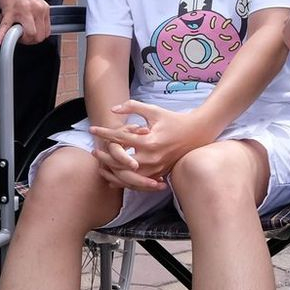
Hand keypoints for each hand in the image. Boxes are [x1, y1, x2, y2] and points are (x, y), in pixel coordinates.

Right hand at [0, 0, 50, 45]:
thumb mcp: (33, 2)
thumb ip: (35, 15)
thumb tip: (31, 31)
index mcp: (43, 8)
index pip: (46, 32)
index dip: (36, 38)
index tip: (27, 36)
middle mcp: (36, 9)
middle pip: (38, 36)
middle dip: (28, 41)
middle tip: (19, 37)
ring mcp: (24, 10)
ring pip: (29, 34)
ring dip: (19, 39)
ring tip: (12, 34)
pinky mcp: (9, 9)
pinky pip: (6, 26)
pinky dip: (1, 36)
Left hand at [86, 100, 206, 184]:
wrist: (197, 133)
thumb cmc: (174, 119)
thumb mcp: (154, 110)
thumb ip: (133, 107)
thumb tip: (114, 109)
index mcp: (149, 141)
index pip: (120, 139)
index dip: (104, 133)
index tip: (92, 129)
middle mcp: (151, 158)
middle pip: (120, 162)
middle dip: (104, 157)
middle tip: (94, 151)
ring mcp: (156, 168)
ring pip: (127, 177)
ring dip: (112, 172)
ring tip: (101, 165)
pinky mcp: (160, 174)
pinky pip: (138, 182)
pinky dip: (125, 180)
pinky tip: (114, 177)